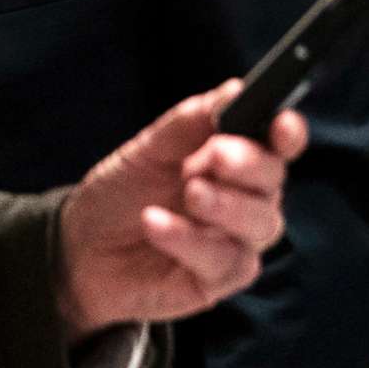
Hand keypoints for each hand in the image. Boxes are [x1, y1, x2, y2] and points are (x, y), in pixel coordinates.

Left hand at [56, 79, 308, 342]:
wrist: (80, 249)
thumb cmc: (120, 195)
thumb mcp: (148, 149)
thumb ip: (192, 121)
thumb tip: (236, 89)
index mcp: (237, 161)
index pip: (280, 145)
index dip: (288, 133)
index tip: (281, 125)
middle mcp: (246, 200)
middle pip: (274, 181)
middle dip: (249, 166)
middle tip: (215, 156)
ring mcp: (238, 240)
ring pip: (262, 223)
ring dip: (225, 205)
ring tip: (189, 194)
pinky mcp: (222, 278)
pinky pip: (228, 261)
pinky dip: (191, 240)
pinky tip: (157, 225)